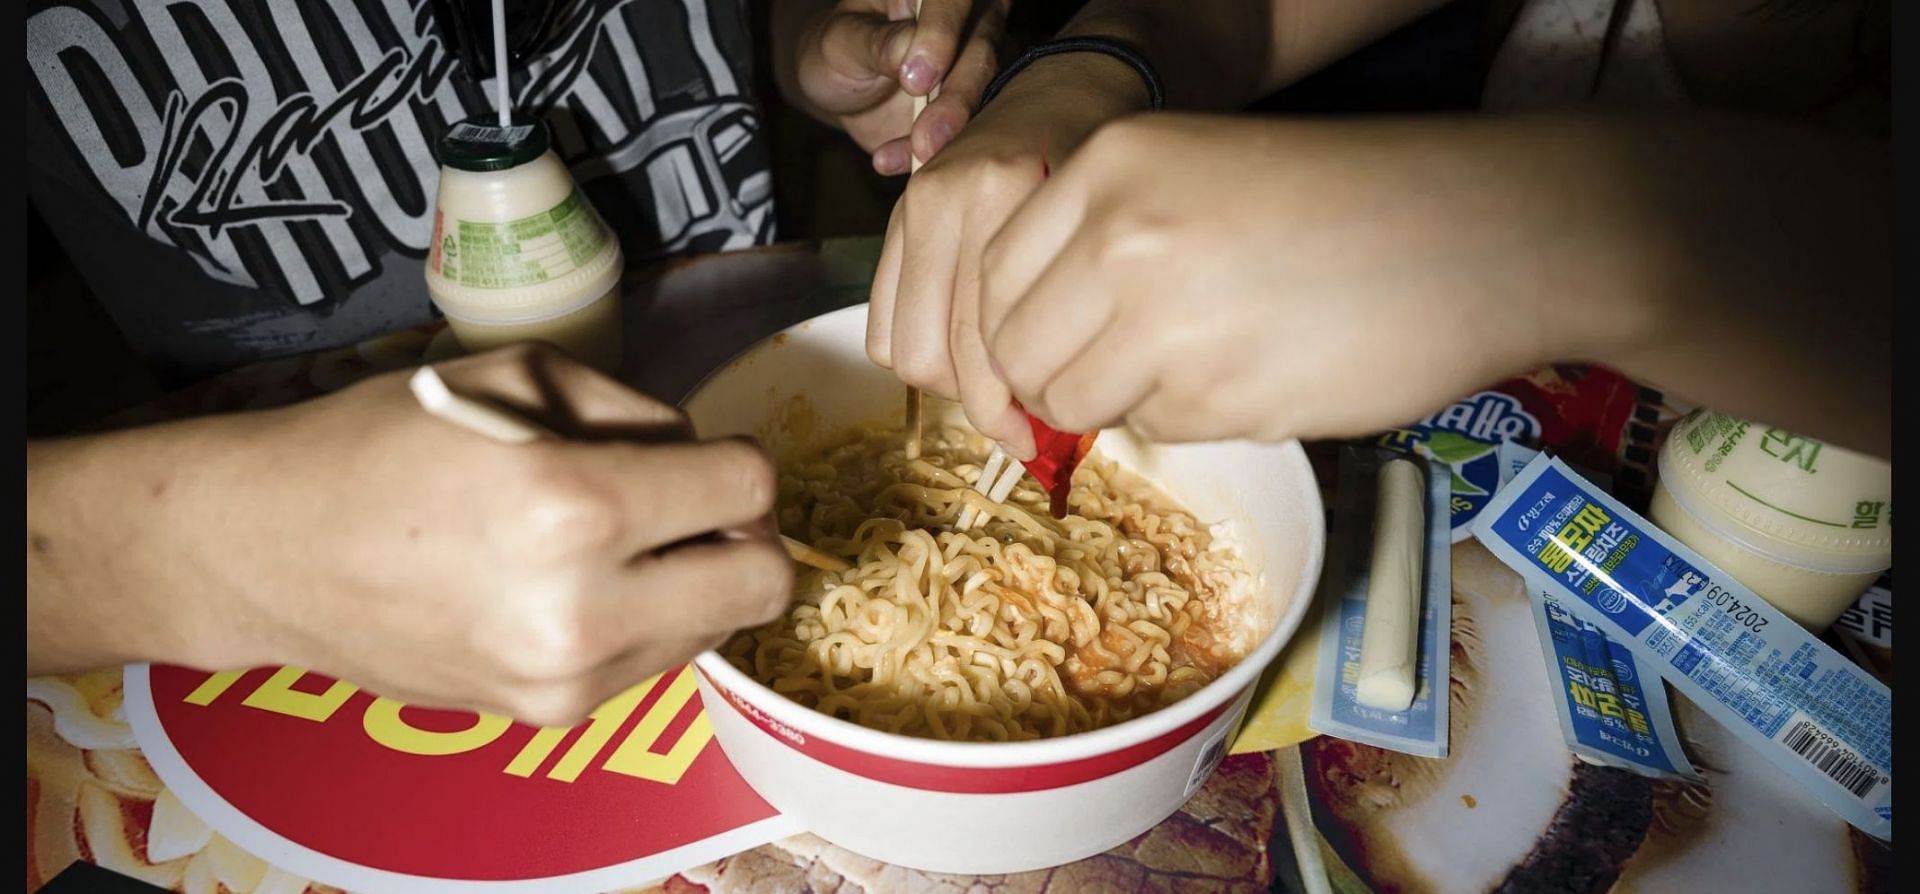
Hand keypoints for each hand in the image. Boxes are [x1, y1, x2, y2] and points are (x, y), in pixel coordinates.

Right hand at [73, 346, 789, 726]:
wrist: (272, 551)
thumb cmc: (386, 441)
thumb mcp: (523, 376)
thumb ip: (640, 413)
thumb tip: (708, 458)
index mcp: (577, 503)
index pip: (749, 491)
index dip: (740, 461)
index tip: (708, 456)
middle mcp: (582, 607)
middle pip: (762, 585)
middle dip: (746, 537)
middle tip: (695, 510)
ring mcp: (567, 677)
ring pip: (715, 631)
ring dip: (694, 582)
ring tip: (617, 546)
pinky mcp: (547, 715)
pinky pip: (653, 664)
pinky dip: (645, 622)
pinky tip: (578, 585)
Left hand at [792, 0, 1007, 171]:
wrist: (843, 88)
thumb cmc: (840, 49)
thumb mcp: (842, 42)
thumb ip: (876, 43)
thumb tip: (909, 49)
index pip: (952, 0)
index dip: (941, 34)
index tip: (916, 79)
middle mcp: (968, 20)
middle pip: (983, 49)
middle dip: (957, 97)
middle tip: (927, 137)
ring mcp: (978, 63)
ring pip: (990, 93)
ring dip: (956, 130)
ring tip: (919, 154)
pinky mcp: (976, 105)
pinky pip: (973, 130)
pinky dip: (936, 152)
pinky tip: (890, 161)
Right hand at [867, 52, 1155, 458]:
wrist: (1069, 89)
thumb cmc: (1102, 176)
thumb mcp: (1104, 235)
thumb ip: (1073, 316)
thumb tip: (1053, 421)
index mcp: (1011, 198)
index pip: (985, 344)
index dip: (1007, 411)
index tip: (1037, 441)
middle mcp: (952, 199)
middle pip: (935, 358)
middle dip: (977, 407)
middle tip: (1019, 423)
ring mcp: (914, 205)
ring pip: (902, 349)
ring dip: (945, 384)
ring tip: (992, 383)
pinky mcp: (894, 216)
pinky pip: (881, 324)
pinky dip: (916, 353)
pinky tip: (960, 351)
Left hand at [975, 114, 1645, 444]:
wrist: (1487, 234)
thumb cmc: (1353, 205)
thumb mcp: (1204, 176)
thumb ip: (1109, 243)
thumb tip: (1038, 343)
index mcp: (1113, 163)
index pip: (992, 274)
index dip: (1014, 328)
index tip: (1051, 350)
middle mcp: (1120, 233)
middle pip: (1016, 350)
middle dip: (1054, 380)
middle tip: (1121, 377)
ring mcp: (1163, 316)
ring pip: (1072, 401)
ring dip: (1118, 404)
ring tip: (1202, 366)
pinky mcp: (1217, 393)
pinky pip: (1155, 428)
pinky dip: (1190, 420)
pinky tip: (1258, 374)